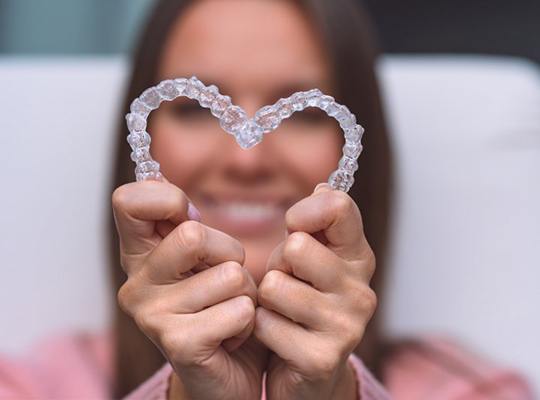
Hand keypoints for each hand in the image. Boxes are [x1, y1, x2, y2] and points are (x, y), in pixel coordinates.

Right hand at [112, 179, 268, 399]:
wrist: (231, 372)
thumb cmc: (221, 306)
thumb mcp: (205, 258)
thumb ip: (185, 222)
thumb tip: (158, 176)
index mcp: (140, 255)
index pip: (129, 201)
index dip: (167, 199)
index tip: (189, 218)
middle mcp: (136, 283)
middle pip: (194, 233)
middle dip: (229, 253)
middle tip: (225, 279)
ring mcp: (152, 316)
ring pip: (229, 274)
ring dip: (246, 292)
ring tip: (230, 310)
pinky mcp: (178, 344)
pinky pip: (238, 310)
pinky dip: (249, 320)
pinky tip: (232, 335)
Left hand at [253, 183, 376, 399]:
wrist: (304, 370)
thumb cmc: (300, 303)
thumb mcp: (306, 258)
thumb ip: (315, 224)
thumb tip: (323, 185)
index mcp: (358, 258)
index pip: (338, 207)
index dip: (304, 211)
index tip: (294, 227)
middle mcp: (361, 290)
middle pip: (297, 247)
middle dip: (278, 265)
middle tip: (286, 284)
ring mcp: (346, 326)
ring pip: (274, 286)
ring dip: (265, 300)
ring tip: (281, 311)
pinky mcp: (323, 358)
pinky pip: (264, 324)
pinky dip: (259, 329)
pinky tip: (277, 338)